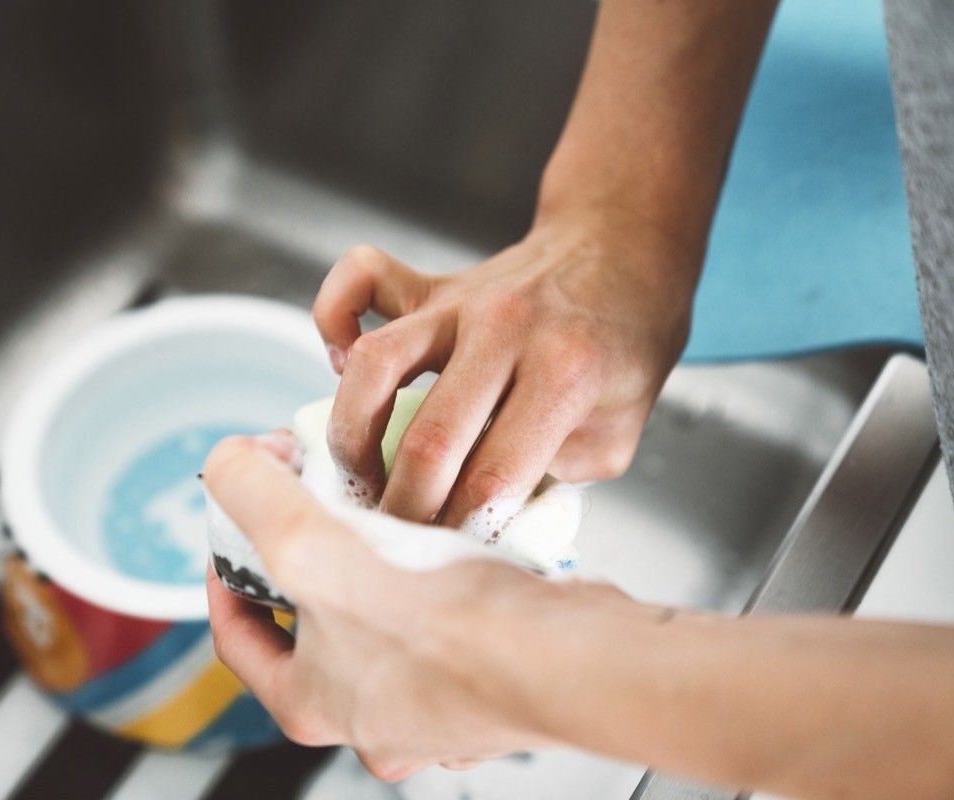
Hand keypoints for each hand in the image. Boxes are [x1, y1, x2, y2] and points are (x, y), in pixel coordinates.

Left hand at [202, 433, 630, 779]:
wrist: (575, 663)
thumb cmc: (453, 632)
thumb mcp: (313, 550)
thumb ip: (256, 499)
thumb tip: (227, 464)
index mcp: (314, 703)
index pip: (239, 636)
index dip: (226, 573)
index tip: (235, 532)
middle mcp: (371, 716)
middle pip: (316, 622)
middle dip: (315, 562)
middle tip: (321, 509)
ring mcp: (433, 704)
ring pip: (384, 620)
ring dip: (383, 566)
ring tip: (392, 511)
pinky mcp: (486, 680)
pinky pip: (447, 620)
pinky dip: (443, 578)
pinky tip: (455, 538)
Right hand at [312, 211, 696, 526]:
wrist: (621, 254)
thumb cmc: (620, 350)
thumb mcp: (618, 434)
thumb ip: (557, 480)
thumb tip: (483, 516)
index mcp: (564, 372)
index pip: (493, 477)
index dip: (463, 530)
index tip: (450, 557)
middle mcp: (505, 329)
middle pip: (429, 438)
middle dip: (404, 509)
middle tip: (398, 539)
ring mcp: (460, 300)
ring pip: (374, 364)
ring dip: (353, 435)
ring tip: (357, 475)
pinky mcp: (429, 283)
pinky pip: (357, 280)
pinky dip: (332, 319)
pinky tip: (340, 365)